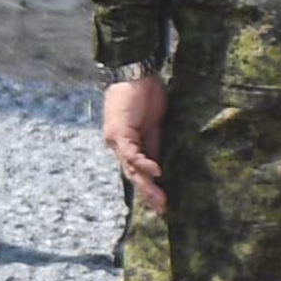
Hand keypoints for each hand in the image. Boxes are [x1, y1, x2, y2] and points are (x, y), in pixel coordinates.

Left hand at [103, 73, 169, 210]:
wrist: (134, 71)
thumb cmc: (146, 93)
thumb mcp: (155, 124)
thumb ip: (155, 145)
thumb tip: (161, 168)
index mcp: (127, 144)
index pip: (136, 171)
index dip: (149, 187)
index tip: (163, 203)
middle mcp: (118, 145)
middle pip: (132, 175)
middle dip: (149, 193)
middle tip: (163, 210)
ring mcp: (116, 140)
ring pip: (131, 169)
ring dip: (147, 186)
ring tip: (162, 200)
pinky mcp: (119, 132)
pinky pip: (132, 153)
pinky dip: (145, 163)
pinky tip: (158, 173)